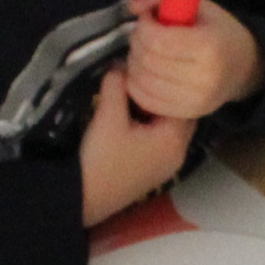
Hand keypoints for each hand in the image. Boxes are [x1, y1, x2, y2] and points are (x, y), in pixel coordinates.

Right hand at [78, 67, 190, 226]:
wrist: (81, 199)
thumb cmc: (101, 158)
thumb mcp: (108, 115)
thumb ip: (117, 84)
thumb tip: (121, 64)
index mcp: (175, 140)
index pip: (183, 101)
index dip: (166, 83)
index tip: (148, 71)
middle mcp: (178, 154)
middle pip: (179, 115)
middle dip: (161, 97)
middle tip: (141, 81)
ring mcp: (167, 166)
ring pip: (169, 128)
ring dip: (154, 112)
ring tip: (132, 96)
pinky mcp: (153, 172)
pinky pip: (160, 141)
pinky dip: (150, 127)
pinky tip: (130, 119)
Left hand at [124, 0, 260, 121]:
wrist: (243, 67)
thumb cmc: (217, 32)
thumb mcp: (198, 4)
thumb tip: (133, 7)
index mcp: (208, 45)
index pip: (157, 39)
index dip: (143, 27)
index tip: (147, 20)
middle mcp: (204, 77)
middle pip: (148, 60)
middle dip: (136, 44)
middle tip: (142, 36)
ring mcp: (195, 100)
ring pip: (143, 81)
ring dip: (133, 64)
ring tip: (143, 53)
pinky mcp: (187, 114)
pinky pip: (147, 100)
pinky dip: (136, 85)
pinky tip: (143, 72)